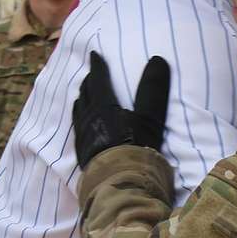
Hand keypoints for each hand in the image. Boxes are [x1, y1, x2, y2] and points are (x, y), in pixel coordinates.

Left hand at [73, 52, 170, 168]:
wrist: (117, 183)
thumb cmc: (135, 148)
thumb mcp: (149, 117)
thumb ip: (153, 89)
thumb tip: (158, 59)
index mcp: (103, 107)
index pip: (98, 80)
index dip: (97, 66)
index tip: (94, 54)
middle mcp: (89, 118)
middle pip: (86, 94)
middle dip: (89, 81)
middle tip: (92, 74)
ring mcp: (84, 136)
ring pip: (79, 111)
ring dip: (82, 99)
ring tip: (83, 95)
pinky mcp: (82, 153)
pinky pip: (77, 127)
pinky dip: (79, 117)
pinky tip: (82, 123)